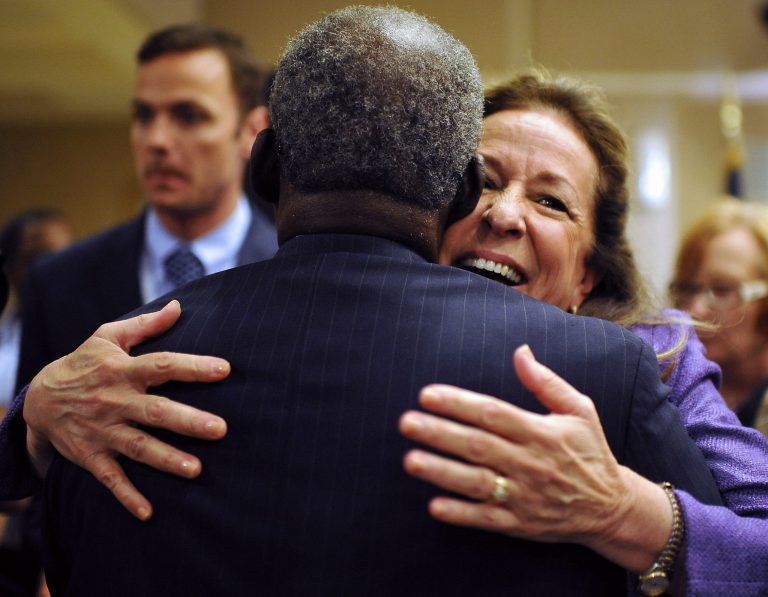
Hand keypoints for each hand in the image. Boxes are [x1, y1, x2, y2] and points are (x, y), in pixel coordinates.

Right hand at [23, 300, 229, 520]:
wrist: (39, 400)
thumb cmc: (84, 364)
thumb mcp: (108, 337)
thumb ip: (146, 325)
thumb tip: (178, 306)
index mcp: (123, 370)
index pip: (163, 365)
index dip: (193, 367)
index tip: (224, 370)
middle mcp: (115, 401)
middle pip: (156, 411)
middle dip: (188, 421)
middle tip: (221, 429)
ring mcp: (103, 431)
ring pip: (138, 447)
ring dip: (166, 459)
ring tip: (196, 470)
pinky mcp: (91, 456)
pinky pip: (109, 479)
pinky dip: (127, 496)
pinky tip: (149, 512)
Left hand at [399, 344, 671, 571]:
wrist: (611, 508)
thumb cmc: (589, 452)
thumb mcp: (579, 410)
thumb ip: (546, 381)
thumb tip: (520, 350)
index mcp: (541, 432)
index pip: (493, 413)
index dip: (459, 403)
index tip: (426, 394)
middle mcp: (530, 463)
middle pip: (479, 446)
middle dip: (440, 433)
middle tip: (406, 422)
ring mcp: (524, 495)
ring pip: (477, 483)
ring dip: (442, 472)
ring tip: (410, 460)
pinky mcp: (521, 524)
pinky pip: (487, 520)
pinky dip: (461, 514)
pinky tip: (434, 506)